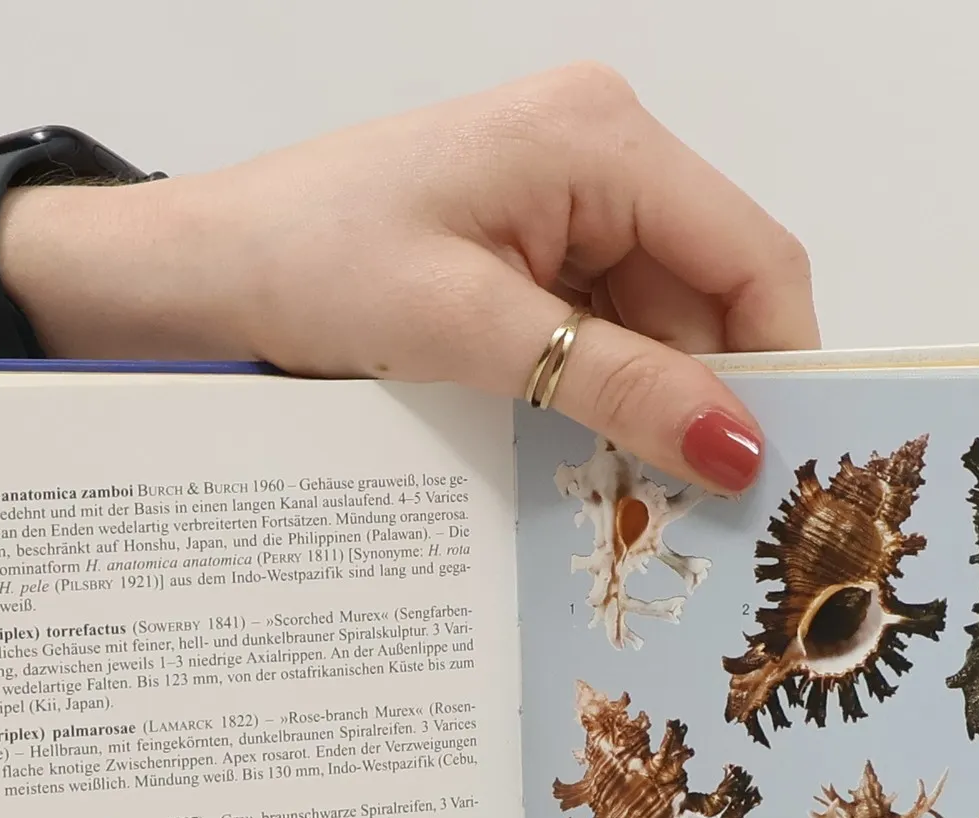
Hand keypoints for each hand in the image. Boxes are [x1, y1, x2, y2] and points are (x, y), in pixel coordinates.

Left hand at [0, 65, 817, 492]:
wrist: (196, 271)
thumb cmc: (303, 264)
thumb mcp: (468, 331)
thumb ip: (615, 384)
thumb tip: (739, 446)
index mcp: (601, 139)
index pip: (754, 257)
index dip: (782, 367)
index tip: (780, 473)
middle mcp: (601, 156)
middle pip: (714, 299)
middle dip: (708, 403)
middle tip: (698, 516)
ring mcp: (566, 204)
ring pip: (664, 330)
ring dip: (652, 414)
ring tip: (629, 502)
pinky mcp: (530, 252)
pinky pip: (605, 337)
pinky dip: (604, 404)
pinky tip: (581, 463)